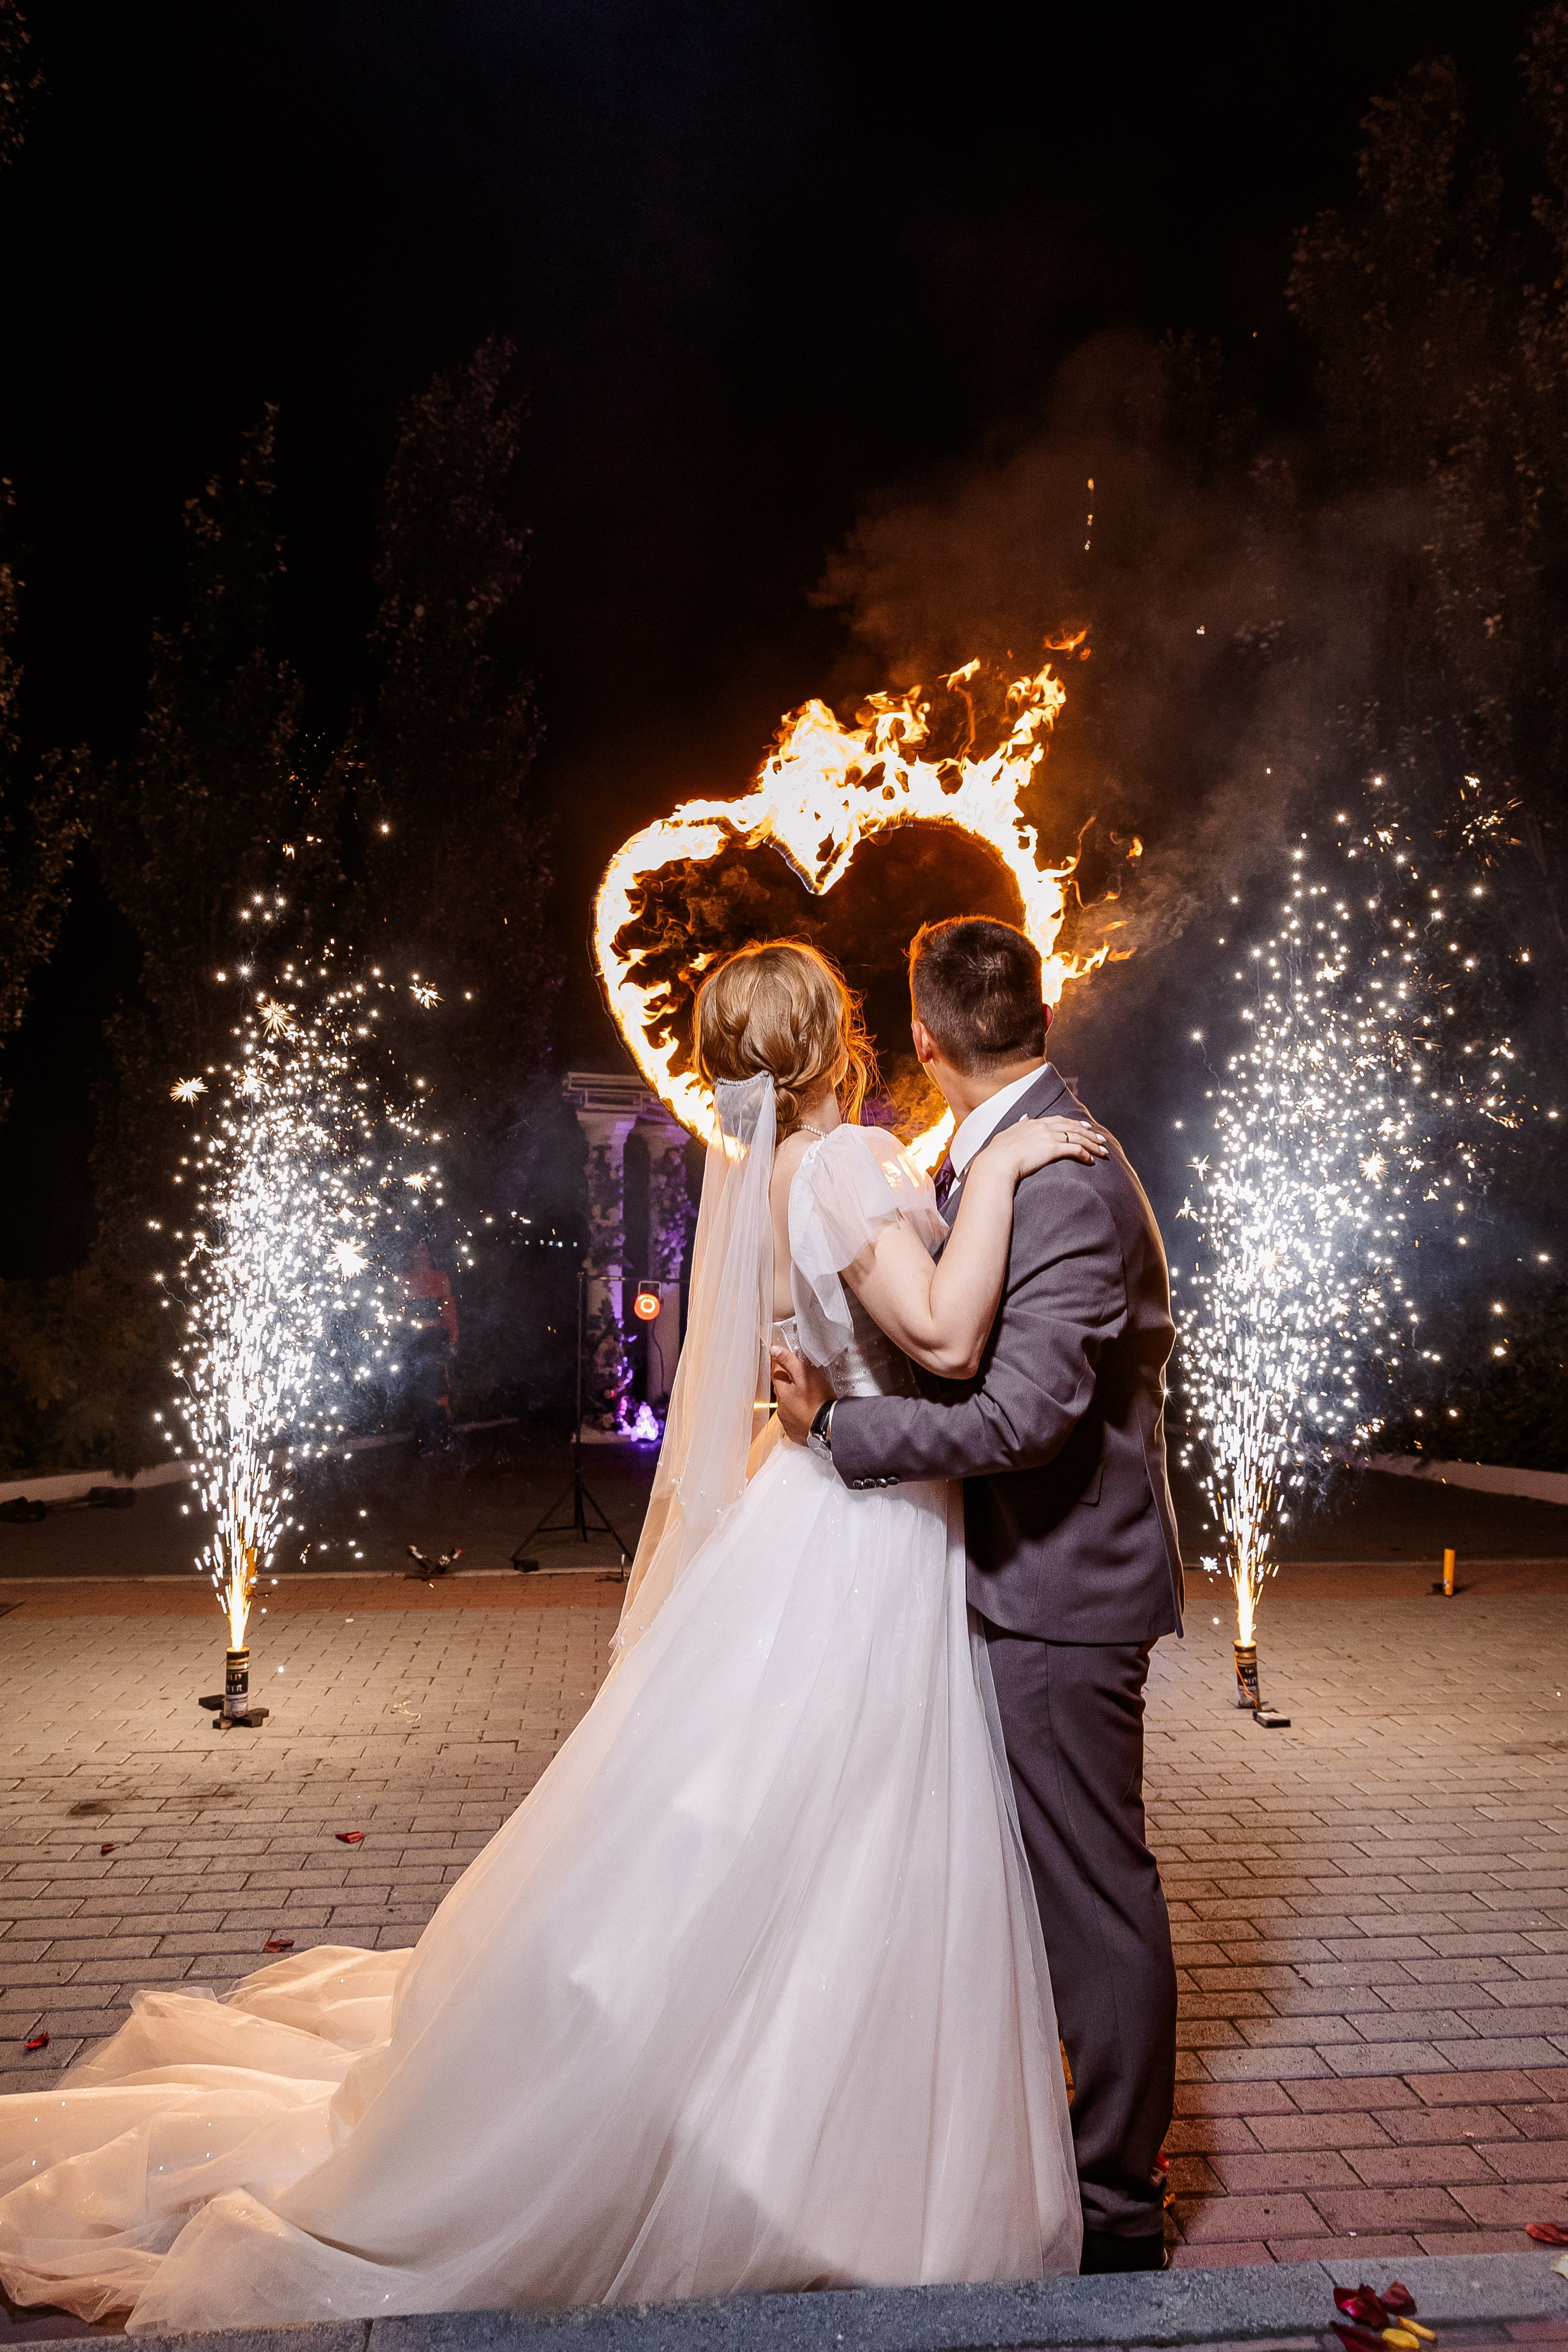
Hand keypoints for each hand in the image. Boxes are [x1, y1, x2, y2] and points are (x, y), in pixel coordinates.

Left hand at [770, 1344, 833, 1444]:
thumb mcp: (805, 1374)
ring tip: (806, 1398)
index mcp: (782, 1392)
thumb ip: (789, 1361)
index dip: (778, 1364)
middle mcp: (781, 1407)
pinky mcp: (794, 1432)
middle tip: (796, 1377)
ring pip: (787, 1405)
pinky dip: (798, 1415)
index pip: (776, 1373)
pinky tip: (808, 1413)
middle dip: (786, 1383)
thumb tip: (774, 1350)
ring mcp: (787, 1421)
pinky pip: (794, 1420)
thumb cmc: (818, 1401)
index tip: (778, 1359)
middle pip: (781, 1390)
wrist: (828, 1428)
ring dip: (793, 1400)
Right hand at [977, 1115, 1107, 1182]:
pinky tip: (1091, 1160)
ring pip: (1077, 1137)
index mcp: (1034, 1123)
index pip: (1060, 1120)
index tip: (1085, 1126)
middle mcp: (1044, 1127)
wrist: (997, 1162)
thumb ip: (1018, 1125)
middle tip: (1101, 1138)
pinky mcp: (1053, 1149)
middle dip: (1089, 1133)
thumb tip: (1025, 1116)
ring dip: (1092, 1144)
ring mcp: (1049, 1137)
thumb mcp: (1007, 1134)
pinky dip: (1085, 1154)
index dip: (1074, 1123)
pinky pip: (1075, 1149)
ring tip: (1103, 1151)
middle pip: (1073, 1127)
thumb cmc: (998, 1153)